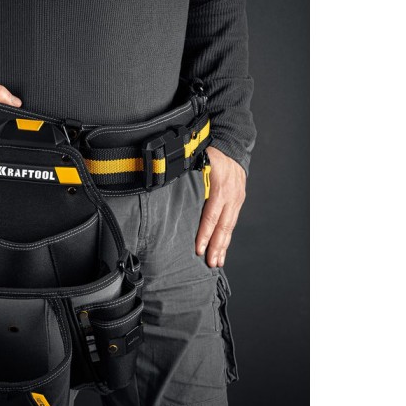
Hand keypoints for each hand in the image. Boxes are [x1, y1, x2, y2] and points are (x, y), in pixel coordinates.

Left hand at [195, 146, 246, 267]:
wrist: (232, 143)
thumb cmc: (210, 152)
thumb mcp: (196, 160)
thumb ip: (186, 177)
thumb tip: (166, 188)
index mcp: (219, 186)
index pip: (211, 216)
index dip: (205, 234)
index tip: (199, 249)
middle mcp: (231, 195)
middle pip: (223, 226)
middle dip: (216, 246)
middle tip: (210, 263)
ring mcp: (237, 198)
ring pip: (229, 226)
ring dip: (223, 246)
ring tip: (217, 262)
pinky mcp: (239, 200)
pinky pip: (232, 221)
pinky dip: (227, 236)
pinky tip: (222, 249)